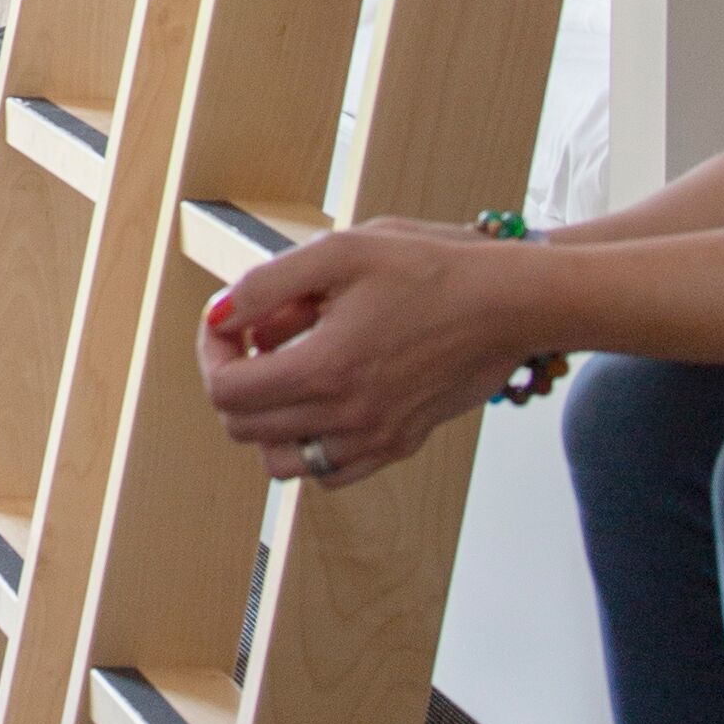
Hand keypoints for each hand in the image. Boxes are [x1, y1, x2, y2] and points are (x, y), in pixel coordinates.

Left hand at [197, 222, 537, 484]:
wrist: (512, 302)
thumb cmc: (432, 268)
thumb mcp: (341, 252)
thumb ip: (267, 285)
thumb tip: (218, 314)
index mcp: (324, 370)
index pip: (225, 391)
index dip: (211, 354)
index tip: (227, 323)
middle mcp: (346, 417)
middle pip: (243, 428)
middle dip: (234, 380)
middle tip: (259, 338)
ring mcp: (375, 439)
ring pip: (281, 461)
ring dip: (267, 421)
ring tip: (290, 370)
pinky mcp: (400, 445)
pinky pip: (330, 471)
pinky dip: (310, 444)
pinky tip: (325, 398)